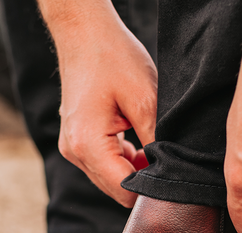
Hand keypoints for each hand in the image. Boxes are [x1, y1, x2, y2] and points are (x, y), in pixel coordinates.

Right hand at [44, 3, 156, 206]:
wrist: (84, 34)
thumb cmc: (112, 58)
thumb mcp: (145, 99)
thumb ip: (156, 141)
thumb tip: (167, 171)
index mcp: (88, 145)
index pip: (123, 190)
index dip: (149, 189)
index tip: (169, 174)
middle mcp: (75, 153)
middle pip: (114, 189)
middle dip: (141, 179)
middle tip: (163, 156)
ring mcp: (72, 149)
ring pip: (109, 179)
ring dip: (131, 169)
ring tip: (149, 144)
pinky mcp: (74, 142)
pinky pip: (101, 165)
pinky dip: (121, 160)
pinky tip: (134, 142)